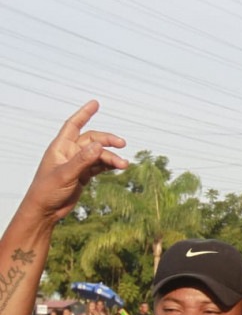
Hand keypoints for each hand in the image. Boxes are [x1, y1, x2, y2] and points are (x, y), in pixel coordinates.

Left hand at [25, 102, 126, 220]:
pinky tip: (119, 167)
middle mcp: (69, 153)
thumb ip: (82, 160)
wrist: (44, 211)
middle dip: (107, 141)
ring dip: (112, 158)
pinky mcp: (83, 175)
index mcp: (60, 147)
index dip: (84, 113)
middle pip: (92, 140)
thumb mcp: (65, 174)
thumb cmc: (47, 191)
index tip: (96, 103)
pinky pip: (99, 166)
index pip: (74, 125)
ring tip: (124, 165)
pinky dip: (109, 165)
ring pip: (98, 155)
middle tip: (122, 144)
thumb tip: (99, 145)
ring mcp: (77, 164)